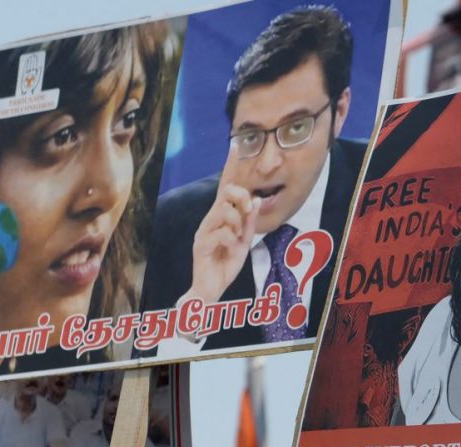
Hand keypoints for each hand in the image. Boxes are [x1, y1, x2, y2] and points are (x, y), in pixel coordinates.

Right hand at [187, 154, 260, 306]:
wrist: (211, 288)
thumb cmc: (226, 263)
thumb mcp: (244, 241)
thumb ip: (249, 222)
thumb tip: (258, 200)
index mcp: (221, 216)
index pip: (226, 186)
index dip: (231, 166)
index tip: (236, 145)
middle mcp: (210, 219)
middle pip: (225, 193)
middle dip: (241, 196)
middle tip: (249, 209)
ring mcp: (204, 231)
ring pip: (224, 211)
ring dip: (237, 222)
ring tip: (236, 238)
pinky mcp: (201, 244)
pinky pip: (221, 232)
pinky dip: (231, 238)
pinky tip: (229, 247)